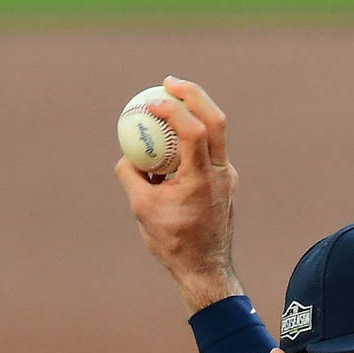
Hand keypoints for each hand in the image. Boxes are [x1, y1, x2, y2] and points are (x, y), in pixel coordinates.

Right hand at [113, 76, 242, 312]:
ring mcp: (228, 177)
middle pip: (216, 119)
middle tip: (168, 83)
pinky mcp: (227, 182)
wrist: (206, 270)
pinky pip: (210, 150)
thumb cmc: (172, 243)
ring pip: (217, 132)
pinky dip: (193, 137)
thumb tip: (125, 154)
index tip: (151, 103)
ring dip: (194, 112)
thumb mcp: (141, 209)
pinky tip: (172, 141)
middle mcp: (221, 173)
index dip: (173, 109)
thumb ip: (131, 176)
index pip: (194, 130)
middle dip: (193, 93)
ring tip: (168, 104)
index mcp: (202, 179)